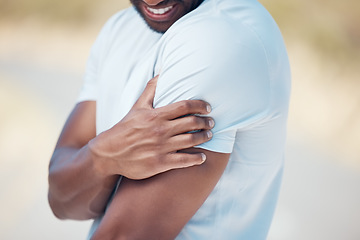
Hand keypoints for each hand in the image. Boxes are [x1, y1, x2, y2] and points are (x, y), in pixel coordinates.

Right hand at [89, 76, 213, 178]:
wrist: (109, 153)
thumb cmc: (126, 127)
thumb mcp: (137, 106)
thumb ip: (151, 89)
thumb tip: (162, 71)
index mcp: (156, 115)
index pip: (185, 106)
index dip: (200, 105)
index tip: (208, 108)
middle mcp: (160, 130)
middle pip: (192, 123)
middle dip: (206, 122)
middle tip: (212, 122)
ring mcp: (161, 147)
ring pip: (191, 140)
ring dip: (204, 137)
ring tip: (209, 135)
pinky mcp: (160, 163)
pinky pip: (184, 160)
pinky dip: (197, 158)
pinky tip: (202, 157)